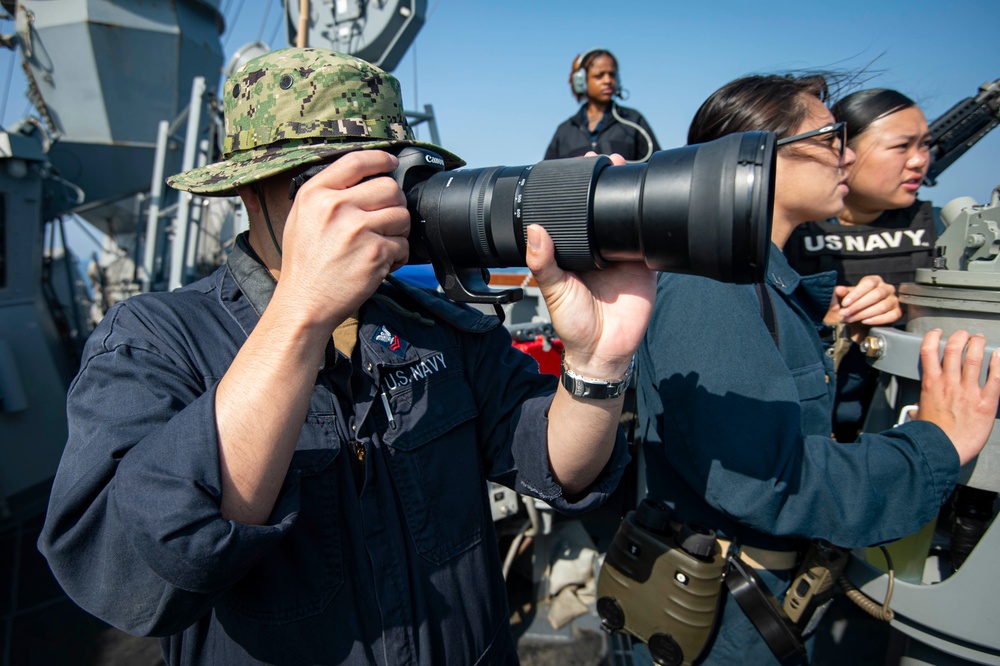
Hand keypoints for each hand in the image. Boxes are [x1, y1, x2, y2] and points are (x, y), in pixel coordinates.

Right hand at [277, 150, 410, 329]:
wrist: (304, 303)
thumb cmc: (305, 264)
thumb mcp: (301, 218)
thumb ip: (328, 194)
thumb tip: (364, 179)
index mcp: (316, 193)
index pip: (356, 161)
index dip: (381, 159)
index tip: (392, 163)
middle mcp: (336, 206)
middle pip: (389, 187)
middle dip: (395, 204)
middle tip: (386, 221)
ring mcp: (357, 229)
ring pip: (402, 216)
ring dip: (399, 232)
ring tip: (381, 245)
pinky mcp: (375, 252)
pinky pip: (403, 245)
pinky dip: (398, 256)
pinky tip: (380, 264)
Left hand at [524, 153, 655, 379]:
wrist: (603, 351)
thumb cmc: (573, 323)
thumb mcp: (553, 291)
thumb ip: (542, 262)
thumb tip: (534, 230)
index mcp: (575, 250)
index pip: (576, 214)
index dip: (577, 191)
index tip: (577, 167)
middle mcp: (599, 248)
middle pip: (605, 210)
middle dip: (609, 184)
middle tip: (610, 161)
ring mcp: (624, 255)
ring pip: (628, 219)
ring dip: (631, 196)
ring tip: (629, 171)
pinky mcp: (645, 266)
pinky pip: (651, 240)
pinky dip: (653, 224)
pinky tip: (651, 205)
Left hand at [825, 275, 901, 342]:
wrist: (860, 318)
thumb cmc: (853, 304)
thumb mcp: (845, 297)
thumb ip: (841, 293)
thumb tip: (838, 289)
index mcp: (875, 280)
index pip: (868, 283)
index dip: (856, 294)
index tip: (844, 304)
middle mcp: (887, 288)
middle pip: (876, 295)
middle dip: (858, 306)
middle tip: (845, 314)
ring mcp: (894, 300)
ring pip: (883, 306)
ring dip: (865, 314)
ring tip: (851, 319)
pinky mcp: (897, 312)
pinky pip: (891, 316)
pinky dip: (877, 319)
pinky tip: (865, 322)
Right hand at [915, 329, 999, 464]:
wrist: (941, 451)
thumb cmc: (930, 436)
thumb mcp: (920, 414)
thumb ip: (921, 406)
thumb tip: (917, 409)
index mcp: (931, 384)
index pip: (929, 351)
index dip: (933, 337)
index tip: (937, 333)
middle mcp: (949, 383)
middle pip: (953, 348)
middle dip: (960, 336)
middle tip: (964, 335)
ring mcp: (968, 392)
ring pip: (974, 358)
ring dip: (978, 344)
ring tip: (980, 339)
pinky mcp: (986, 403)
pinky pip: (995, 378)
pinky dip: (999, 363)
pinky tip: (999, 355)